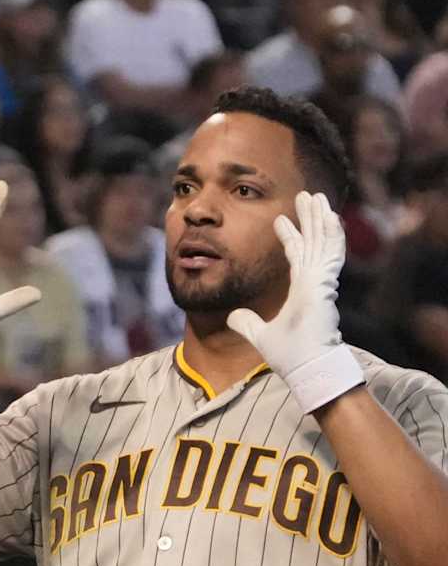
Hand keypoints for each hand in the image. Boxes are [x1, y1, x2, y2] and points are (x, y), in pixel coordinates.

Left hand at [227, 190, 363, 412]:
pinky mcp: (326, 286)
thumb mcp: (261, 336)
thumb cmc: (292, 357)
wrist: (307, 369)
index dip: (290, 237)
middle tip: (306, 196)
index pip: (297, 256)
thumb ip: (248, 324)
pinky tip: (330, 216)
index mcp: (303, 291)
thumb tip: (233, 316)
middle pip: (313, 242)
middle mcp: (315, 283)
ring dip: (321, 219)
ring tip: (317, 197)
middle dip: (310, 218)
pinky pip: (331, 254)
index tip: (280, 220)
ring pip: (324, 242)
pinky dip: (332, 234)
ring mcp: (323, 283)